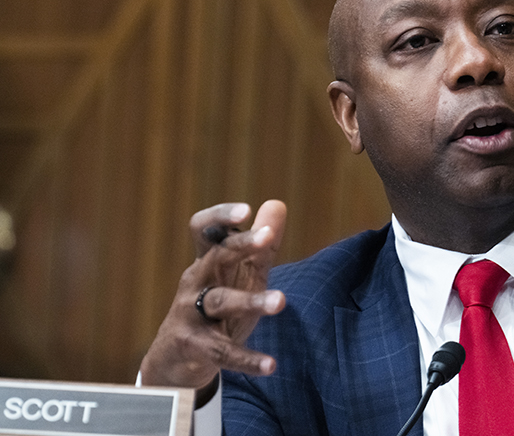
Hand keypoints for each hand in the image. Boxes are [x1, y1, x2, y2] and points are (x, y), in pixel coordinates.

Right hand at [140, 200, 287, 392]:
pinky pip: (222, 352)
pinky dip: (248, 359)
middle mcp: (195, 282)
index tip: (246, 209)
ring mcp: (190, 314)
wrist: (176, 360)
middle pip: (215, 257)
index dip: (221, 216)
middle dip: (239, 246)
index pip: (204, 230)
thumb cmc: (215, 308)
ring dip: (251, 300)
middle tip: (266, 238)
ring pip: (220, 301)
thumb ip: (262, 245)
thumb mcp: (241, 275)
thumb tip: (277, 203)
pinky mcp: (193, 347)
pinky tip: (271, 364)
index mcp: (207, 262)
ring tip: (282, 301)